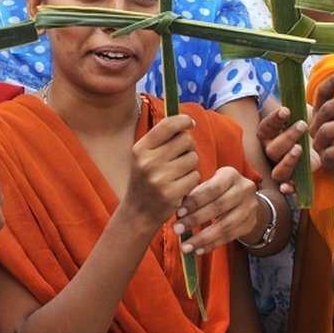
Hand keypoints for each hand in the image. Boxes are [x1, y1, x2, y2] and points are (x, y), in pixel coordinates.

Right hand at [123, 114, 200, 228]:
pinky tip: (180, 186)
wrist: (138, 213)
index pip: (168, 125)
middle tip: (181, 156)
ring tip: (178, 173)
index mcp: (140, 149)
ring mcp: (160, 179)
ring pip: (193, 158)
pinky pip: (195, 176)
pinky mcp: (172, 194)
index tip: (190, 122)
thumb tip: (185, 119)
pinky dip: (192, 180)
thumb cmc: (146, 179)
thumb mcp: (144, 157)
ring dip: (191, 165)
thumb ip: (161, 139)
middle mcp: (148, 162)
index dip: (183, 120)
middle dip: (188, 146)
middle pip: (185, 140)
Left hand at [174, 167, 258, 255]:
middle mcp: (244, 189)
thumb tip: (176, 210)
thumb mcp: (210, 184)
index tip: (178, 213)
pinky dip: (212, 245)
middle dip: (195, 220)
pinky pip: (229, 237)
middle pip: (218, 207)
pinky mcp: (250, 224)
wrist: (245, 198)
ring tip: (186, 247)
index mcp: (230, 175)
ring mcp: (250, 208)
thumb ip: (195, 193)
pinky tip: (198, 250)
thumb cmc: (218, 190)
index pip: (212, 189)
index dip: (195, 202)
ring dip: (203, 239)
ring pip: (225, 226)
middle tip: (177, 230)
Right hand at [257, 105, 317, 192]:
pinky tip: (287, 188)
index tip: (287, 109)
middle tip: (303, 125)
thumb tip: (308, 78)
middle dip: (287, 136)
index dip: (274, 120)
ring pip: (279, 170)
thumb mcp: (305, 112)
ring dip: (288, 160)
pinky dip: (287, 188)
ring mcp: (284, 167)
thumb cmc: (308, 125)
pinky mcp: (296, 181)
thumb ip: (300, 103)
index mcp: (272, 135)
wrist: (321, 144)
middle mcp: (275, 152)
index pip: (266, 128)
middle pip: (273, 149)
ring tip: (300, 148)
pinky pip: (289, 187)